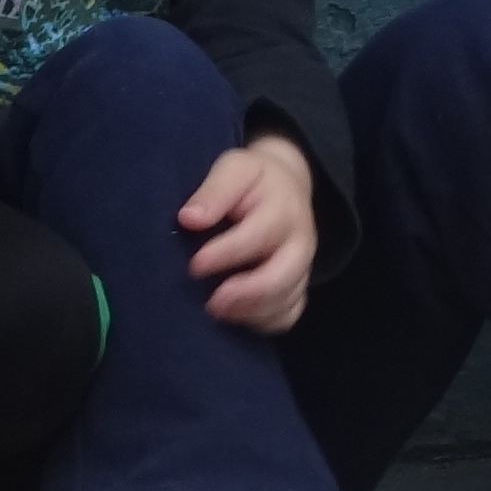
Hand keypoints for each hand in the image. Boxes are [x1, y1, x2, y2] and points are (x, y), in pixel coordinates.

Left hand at [180, 132, 315, 330]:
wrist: (287, 186)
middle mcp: (299, 242)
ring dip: (254, 311)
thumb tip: (189, 218)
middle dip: (248, 292)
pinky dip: (267, 321)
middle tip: (212, 303)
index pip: (258, 235)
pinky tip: (238, 320)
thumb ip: (214, 191)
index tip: (196, 265)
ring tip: (218, 313)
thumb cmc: (252, 181)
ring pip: (289, 298)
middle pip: (284, 274)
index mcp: (282, 210)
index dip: (227, 253)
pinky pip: (291, 313)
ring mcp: (301, 266)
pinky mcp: (297, 285)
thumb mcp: (234, 169)